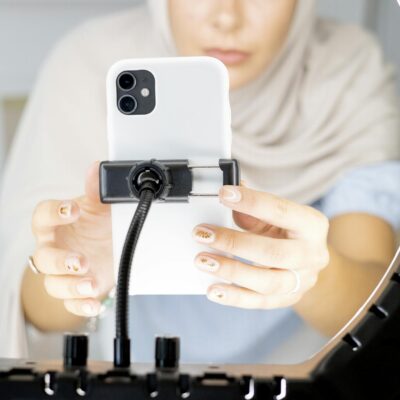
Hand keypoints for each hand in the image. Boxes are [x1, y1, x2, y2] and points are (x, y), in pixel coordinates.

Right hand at [30, 161, 113, 316]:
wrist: (110, 247)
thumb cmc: (97, 225)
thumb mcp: (100, 207)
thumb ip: (96, 191)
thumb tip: (97, 168)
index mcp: (56, 225)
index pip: (42, 217)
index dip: (54, 213)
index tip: (74, 209)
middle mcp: (55, 249)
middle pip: (43, 258)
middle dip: (60, 261)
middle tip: (79, 260)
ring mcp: (63, 272)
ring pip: (53, 284)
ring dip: (70, 286)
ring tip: (90, 283)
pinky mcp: (76, 291)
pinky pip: (70, 304)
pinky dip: (81, 305)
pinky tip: (94, 302)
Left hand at [192, 184, 329, 308]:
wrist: (307, 261)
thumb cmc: (287, 231)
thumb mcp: (275, 216)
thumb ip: (253, 210)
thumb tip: (227, 196)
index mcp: (312, 225)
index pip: (281, 211)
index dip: (252, 202)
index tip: (224, 194)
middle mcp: (312, 254)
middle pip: (274, 253)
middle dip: (235, 243)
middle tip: (203, 234)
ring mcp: (302, 281)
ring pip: (267, 283)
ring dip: (231, 272)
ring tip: (203, 261)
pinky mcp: (288, 299)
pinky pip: (260, 302)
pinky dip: (234, 297)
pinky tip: (213, 290)